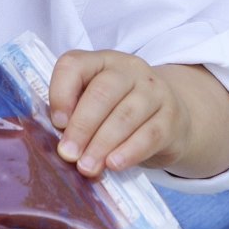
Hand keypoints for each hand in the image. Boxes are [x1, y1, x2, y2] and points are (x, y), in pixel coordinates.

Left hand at [48, 49, 191, 176]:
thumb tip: (62, 143)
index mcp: (101, 61)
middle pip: (102, 93)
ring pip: (125, 116)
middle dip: (82, 126)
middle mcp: (129, 70)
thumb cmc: (117, 111)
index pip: (74, 65)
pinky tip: (114, 165)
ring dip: (102, 144)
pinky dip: (129, 152)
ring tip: (87, 167)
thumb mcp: (94, 103)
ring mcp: (154, 91)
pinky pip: (150, 135)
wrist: (168, 118)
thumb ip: (75, 114)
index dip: (61, 93)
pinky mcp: (172, 118)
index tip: (56, 123)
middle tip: (68, 154)